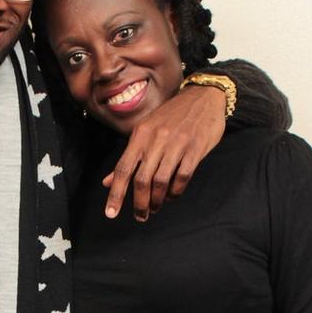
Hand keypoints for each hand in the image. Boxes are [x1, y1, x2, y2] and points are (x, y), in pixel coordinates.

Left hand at [103, 85, 225, 221]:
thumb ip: (129, 157)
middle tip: (140, 216)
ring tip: (155, 207)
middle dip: (139, 203)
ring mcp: (176, 143)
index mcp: (140, 134)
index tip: (111, 213)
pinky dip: (176, 190)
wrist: (203, 96)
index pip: (123, 168)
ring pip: (161, 181)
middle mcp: (156, 139)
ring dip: (157, 200)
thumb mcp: (147, 130)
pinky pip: (182, 176)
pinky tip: (172, 194)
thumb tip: (108, 182)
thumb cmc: (172, 116)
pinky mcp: (195, 148)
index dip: (116, 193)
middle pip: (141, 179)